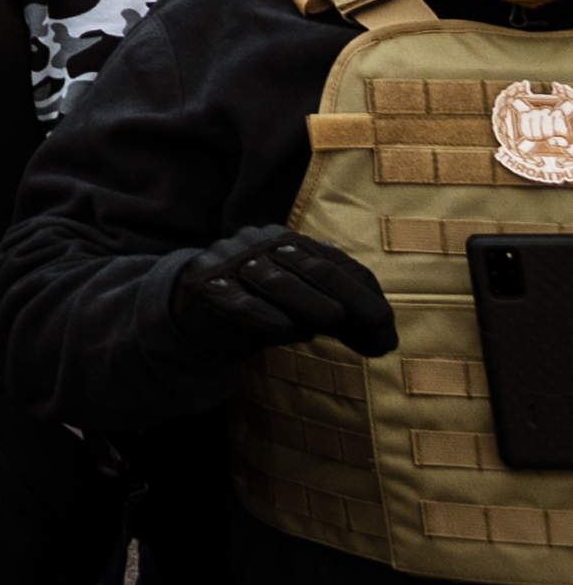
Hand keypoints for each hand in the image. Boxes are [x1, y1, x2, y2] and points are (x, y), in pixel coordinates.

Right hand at [174, 224, 397, 361]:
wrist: (198, 306)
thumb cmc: (265, 304)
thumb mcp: (306, 305)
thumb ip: (343, 316)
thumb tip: (385, 341)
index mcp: (289, 242)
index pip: (334, 263)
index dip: (364, 293)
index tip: (386, 327)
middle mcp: (260, 244)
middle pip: (309, 265)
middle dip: (348, 294)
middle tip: (377, 322)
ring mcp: (230, 263)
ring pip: (273, 279)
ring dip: (308, 301)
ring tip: (334, 319)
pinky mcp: (205, 287)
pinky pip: (236, 299)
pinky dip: (262, 314)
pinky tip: (285, 328)